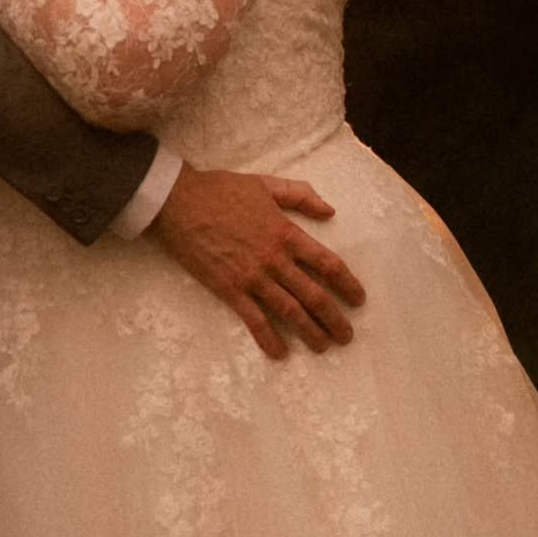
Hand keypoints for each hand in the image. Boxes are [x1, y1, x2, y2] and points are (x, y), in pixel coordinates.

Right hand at [150, 164, 365, 360]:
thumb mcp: (265, 183)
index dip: (347, 283)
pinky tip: (280, 353)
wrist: (179, 202)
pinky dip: (270, 339)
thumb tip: (330, 211)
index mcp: (286, 232)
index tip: (358, 299)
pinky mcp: (230, 290)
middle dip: (335, 319)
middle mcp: (275, 259)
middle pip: (315, 295)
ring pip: (291, 312)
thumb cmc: (222, 190)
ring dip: (311, 333)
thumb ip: (300, 195)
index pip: (327, 263)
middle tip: (346, 336)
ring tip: (323, 347)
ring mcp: (253, 277)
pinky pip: (255, 320)